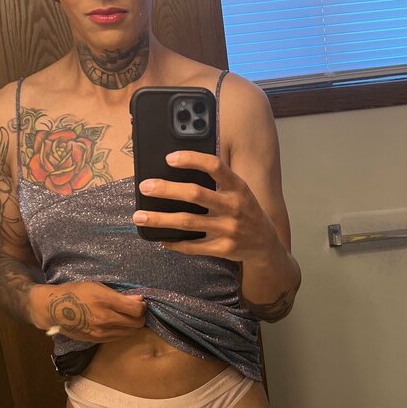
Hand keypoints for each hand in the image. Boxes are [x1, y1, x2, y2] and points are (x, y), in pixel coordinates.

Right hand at [29, 281, 145, 341]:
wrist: (52, 309)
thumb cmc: (75, 292)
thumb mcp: (96, 286)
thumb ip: (119, 295)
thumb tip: (139, 300)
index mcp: (105, 301)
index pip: (136, 310)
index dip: (141, 306)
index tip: (138, 302)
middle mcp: (105, 319)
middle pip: (137, 323)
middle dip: (139, 317)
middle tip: (134, 311)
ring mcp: (101, 332)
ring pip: (129, 332)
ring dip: (132, 325)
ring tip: (126, 317)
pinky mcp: (97, 340)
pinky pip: (118, 337)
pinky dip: (122, 331)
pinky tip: (116, 324)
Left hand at [133, 152, 277, 259]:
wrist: (266, 245)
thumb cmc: (246, 212)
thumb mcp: (240, 192)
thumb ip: (219, 181)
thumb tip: (181, 168)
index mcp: (238, 187)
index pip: (215, 166)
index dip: (191, 159)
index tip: (168, 158)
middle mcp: (234, 207)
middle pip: (195, 194)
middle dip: (166, 189)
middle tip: (145, 187)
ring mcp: (229, 229)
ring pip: (188, 222)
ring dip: (161, 219)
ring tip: (140, 216)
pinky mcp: (223, 249)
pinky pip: (193, 246)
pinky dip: (174, 242)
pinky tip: (160, 238)